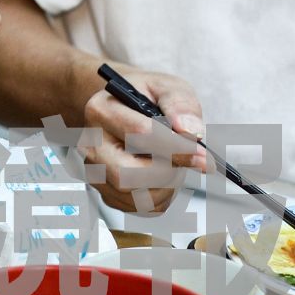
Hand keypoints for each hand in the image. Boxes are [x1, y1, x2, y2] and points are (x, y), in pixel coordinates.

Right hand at [79, 66, 205, 213]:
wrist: (123, 110)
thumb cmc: (144, 98)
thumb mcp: (165, 87)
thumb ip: (180, 103)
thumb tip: (190, 131)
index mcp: (101, 111)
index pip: (139, 134)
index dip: (177, 148)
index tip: (203, 155)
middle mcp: (92, 144)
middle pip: (127, 175)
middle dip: (166, 173)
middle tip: (185, 161)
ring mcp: (96, 172)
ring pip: (137, 197)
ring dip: (167, 185)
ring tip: (172, 163)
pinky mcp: (107, 193)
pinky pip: (143, 208)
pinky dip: (162, 196)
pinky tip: (162, 175)